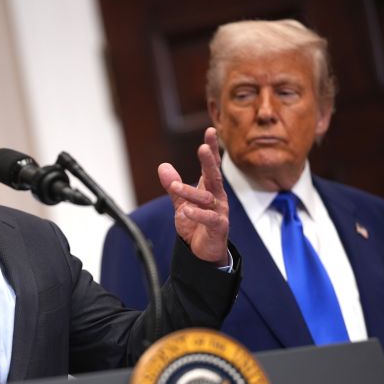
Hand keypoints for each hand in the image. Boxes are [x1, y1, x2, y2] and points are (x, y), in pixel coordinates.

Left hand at [157, 127, 228, 265]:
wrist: (203, 252)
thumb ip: (174, 186)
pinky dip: (197, 215)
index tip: (210, 131)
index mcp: (209, 189)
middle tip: (203, 148)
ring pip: (206, 198)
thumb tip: (163, 166)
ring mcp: (219, 212)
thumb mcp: (181, 203)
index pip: (211, 166)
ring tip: (174, 187)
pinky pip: (210, 219)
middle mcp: (217, 198)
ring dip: (190, 192)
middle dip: (208, 162)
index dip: (211, 149)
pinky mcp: (219, 227)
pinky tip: (185, 211)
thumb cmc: (196, 225)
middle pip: (214, 176)